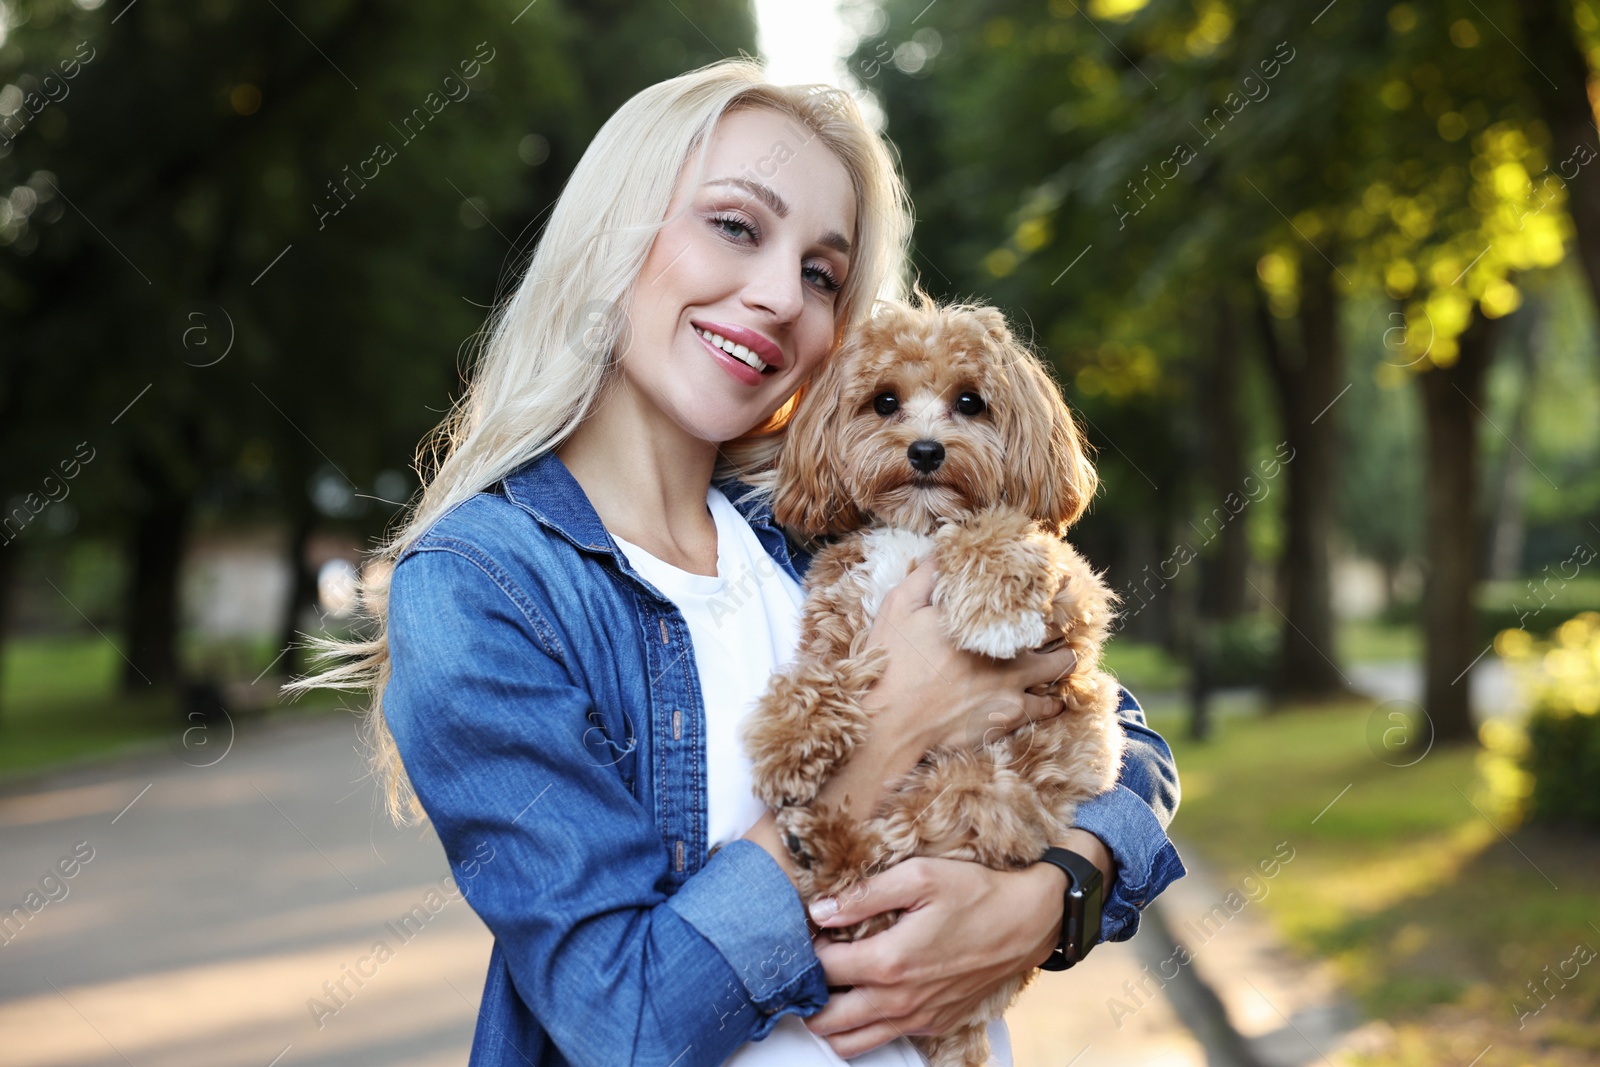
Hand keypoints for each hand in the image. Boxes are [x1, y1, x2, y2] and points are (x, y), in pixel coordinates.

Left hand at [801, 856, 1065, 1057]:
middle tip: (815, 966)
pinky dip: (865, 1026)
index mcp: (890, 962)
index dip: (806, 951)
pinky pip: (884, 1040)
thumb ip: (864, 895)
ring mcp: (917, 1019)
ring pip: (850, 1043)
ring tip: (835, 986)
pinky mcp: (933, 1025)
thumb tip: (819, 910)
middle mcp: (899, 1001)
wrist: (1029, 921)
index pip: (822, 972)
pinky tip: (870, 992)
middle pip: (826, 1022)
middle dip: (809, 997)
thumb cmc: (975, 892)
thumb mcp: (920, 876)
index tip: (815, 931)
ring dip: (832, 1021)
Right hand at [863, 555, 1079, 754]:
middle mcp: (1007, 651)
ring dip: (1064, 660)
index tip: (1062, 580)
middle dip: (1066, 622)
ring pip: (1060, 668)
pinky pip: (1047, 709)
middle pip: (1055, 626)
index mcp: (985, 621)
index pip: (1032, 595)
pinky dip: (1053, 701)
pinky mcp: (1009, 717)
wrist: (890, 722)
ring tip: (1066, 655)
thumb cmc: (891, 661)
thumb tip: (947, 547)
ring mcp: (1012, 687)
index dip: (1052, 584)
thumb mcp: (899, 606)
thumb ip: (927, 575)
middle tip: (1069, 618)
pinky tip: (1053, 698)